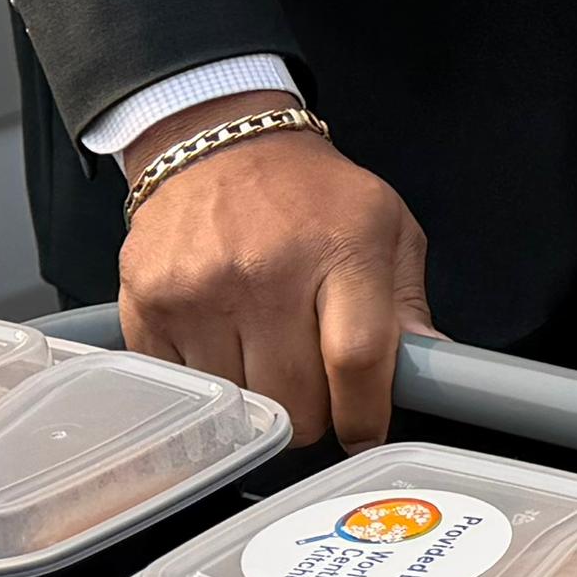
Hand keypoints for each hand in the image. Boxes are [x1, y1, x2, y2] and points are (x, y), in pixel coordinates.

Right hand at [116, 95, 429, 448]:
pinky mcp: (148, 305)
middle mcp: (267, 271)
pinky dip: (208, 380)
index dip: (364, 414)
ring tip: (265, 348)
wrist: (218, 145)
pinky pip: (185, 388)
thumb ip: (408, 304)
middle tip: (312, 380)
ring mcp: (200, 291)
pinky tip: (222, 341)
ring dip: (258, 396)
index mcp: (342, 249)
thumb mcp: (386, 228)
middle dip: (313, 410)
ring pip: (240, 406)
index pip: (357, 359)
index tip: (364, 431)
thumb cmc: (311, 195)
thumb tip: (429, 369)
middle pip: (296, 402)